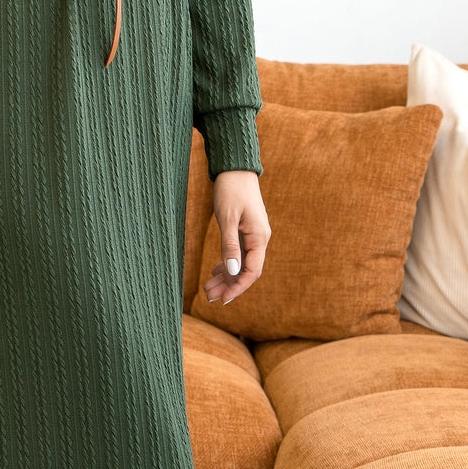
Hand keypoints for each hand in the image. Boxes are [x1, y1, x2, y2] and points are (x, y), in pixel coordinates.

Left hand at [203, 170, 269, 307]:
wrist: (235, 168)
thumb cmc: (231, 189)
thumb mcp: (227, 218)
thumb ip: (229, 245)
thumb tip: (231, 271)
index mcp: (259, 237)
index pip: (252, 271)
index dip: (238, 287)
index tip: (223, 300)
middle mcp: (259, 239)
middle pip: (246, 271)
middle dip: (229, 286)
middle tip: (209, 297)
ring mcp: (253, 235)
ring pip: (241, 264)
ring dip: (226, 277)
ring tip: (208, 289)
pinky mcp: (245, 231)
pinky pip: (238, 254)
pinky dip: (227, 264)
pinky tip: (215, 273)